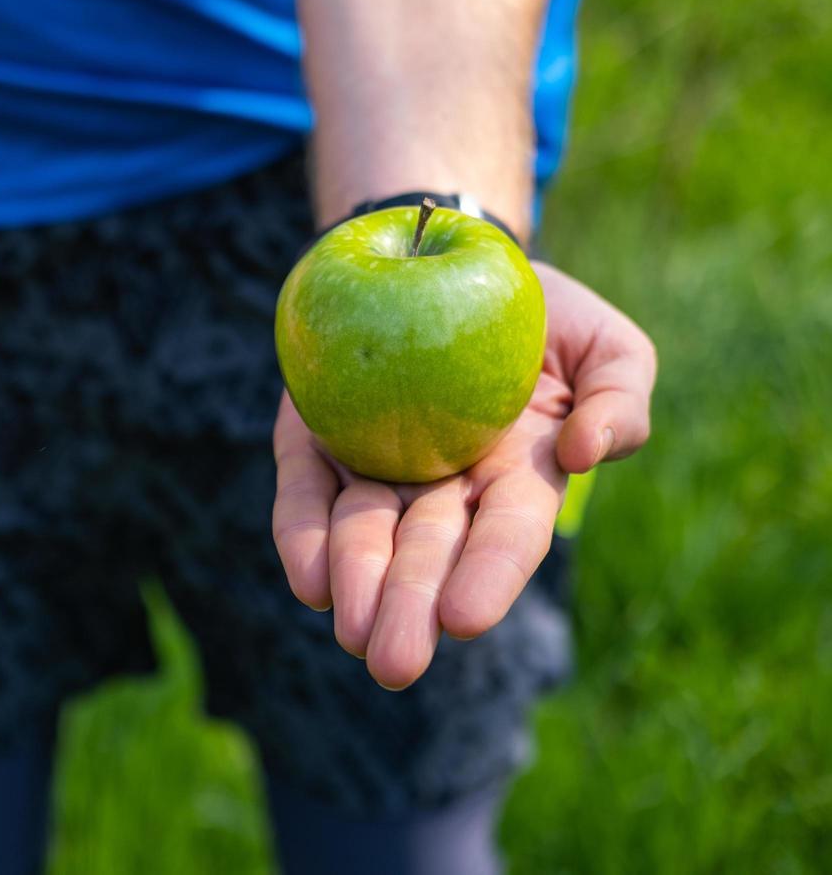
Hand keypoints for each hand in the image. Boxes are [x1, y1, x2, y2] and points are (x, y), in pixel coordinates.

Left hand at [271, 262, 654, 688]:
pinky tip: (308, 579)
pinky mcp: (317, 444)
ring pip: (363, 533)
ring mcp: (377, 468)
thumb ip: (622, 398)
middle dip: (410, 608)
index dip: (488, 575)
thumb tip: (589, 452)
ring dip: (356, 582)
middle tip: (393, 665)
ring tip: (349, 629)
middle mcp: (443, 488)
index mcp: (519, 478)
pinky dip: (302, 535)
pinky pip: (305, 494)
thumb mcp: (604, 342)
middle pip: (427, 553)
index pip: (506, 535)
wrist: (442, 259)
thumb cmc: (538, 313)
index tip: (465, 618)